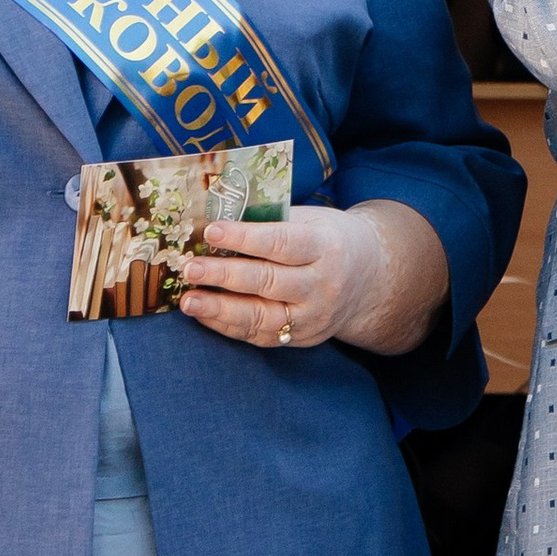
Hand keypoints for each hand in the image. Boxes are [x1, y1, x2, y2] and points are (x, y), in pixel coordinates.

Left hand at [178, 200, 443, 358]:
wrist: (368, 281)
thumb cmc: (328, 240)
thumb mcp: (311, 220)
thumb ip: (272, 221)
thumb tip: (217, 216)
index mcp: (325, 248)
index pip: (281, 243)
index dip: (244, 237)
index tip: (210, 231)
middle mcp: (321, 286)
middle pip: (268, 282)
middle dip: (224, 276)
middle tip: (190, 269)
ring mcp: (312, 317)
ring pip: (261, 317)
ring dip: (220, 310)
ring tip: (188, 301)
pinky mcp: (300, 339)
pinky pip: (259, 336)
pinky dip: (227, 326)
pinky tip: (203, 314)